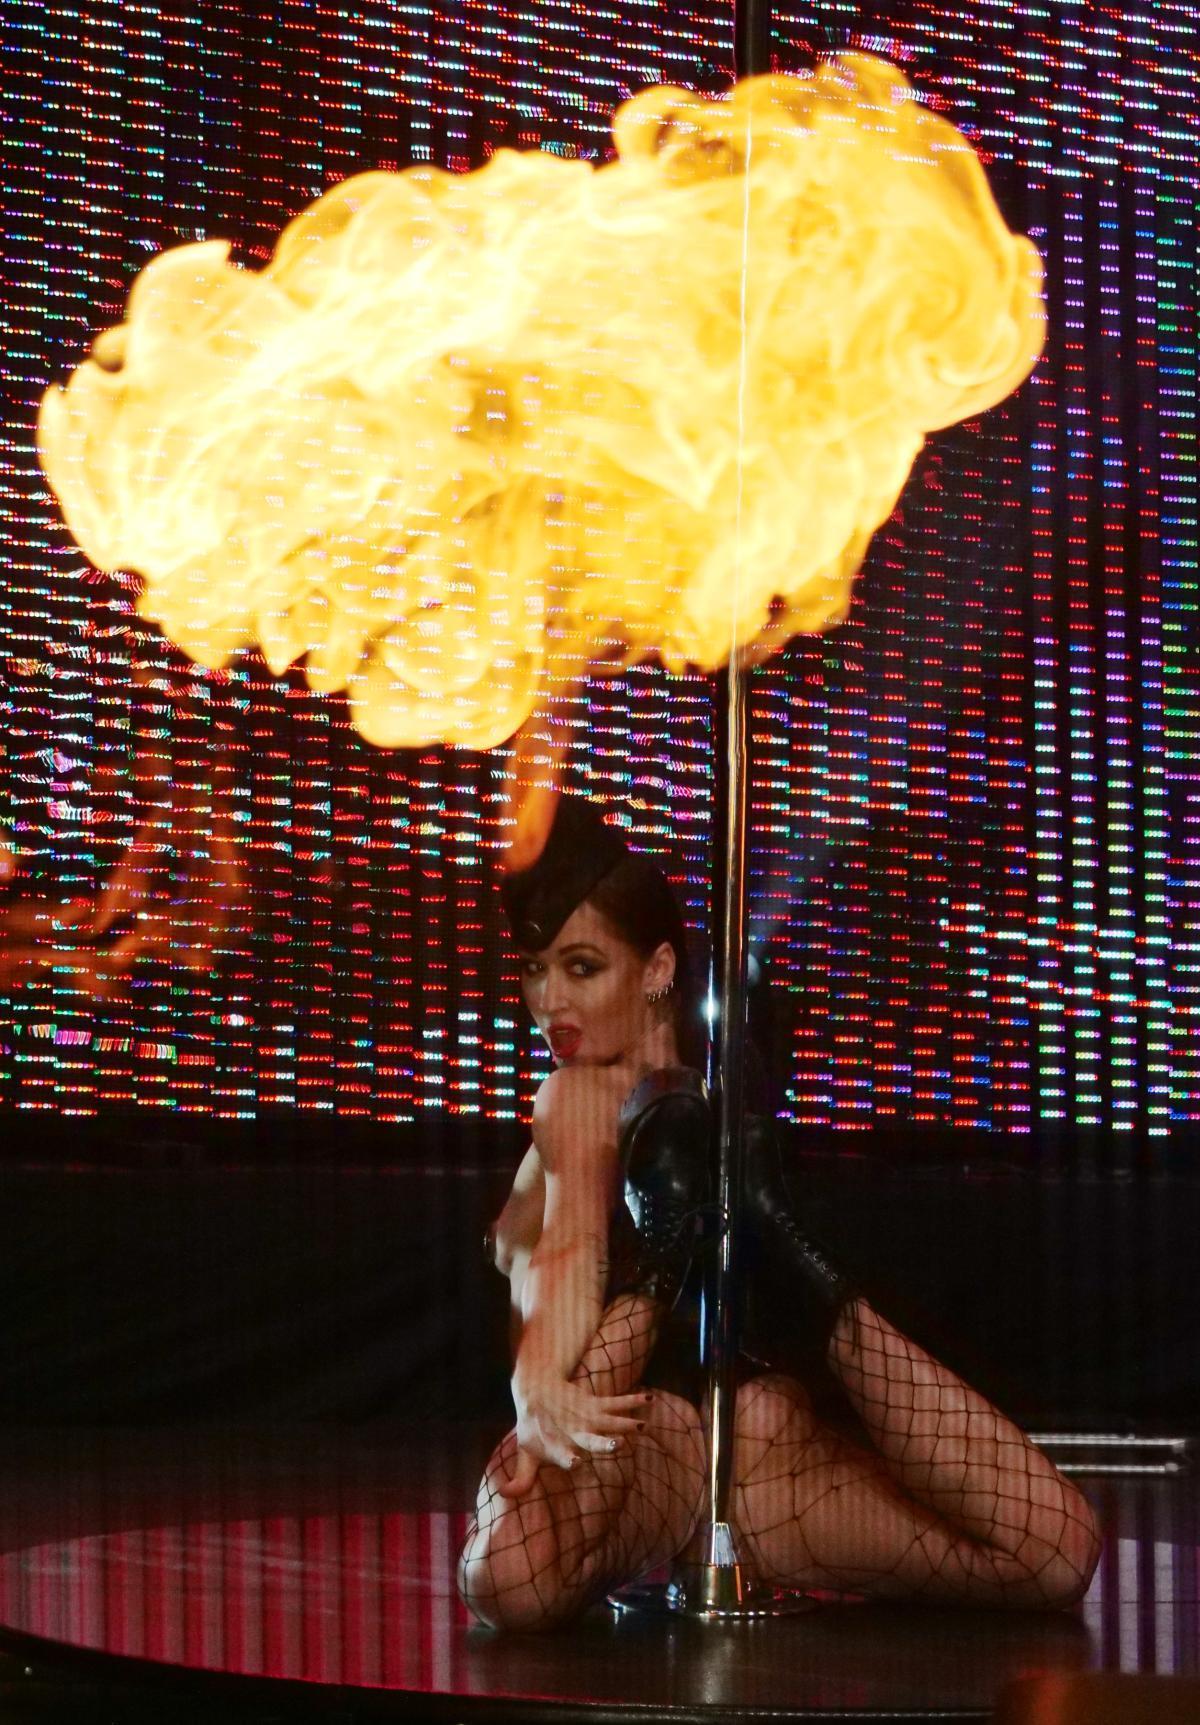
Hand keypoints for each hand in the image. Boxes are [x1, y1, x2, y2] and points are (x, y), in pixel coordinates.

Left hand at [498, 1377, 651, 1499]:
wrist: (536, 1388)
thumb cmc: (532, 1427)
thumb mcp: (525, 1454)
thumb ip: (521, 1479)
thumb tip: (503, 1495)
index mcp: (557, 1447)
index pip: (561, 1455)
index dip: (568, 1458)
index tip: (577, 1461)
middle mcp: (574, 1432)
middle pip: (590, 1439)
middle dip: (604, 1444)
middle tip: (618, 1446)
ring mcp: (587, 1416)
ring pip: (609, 1420)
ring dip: (625, 1423)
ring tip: (642, 1426)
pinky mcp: (595, 1403)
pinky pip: (616, 1402)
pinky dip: (632, 1400)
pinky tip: (649, 1398)